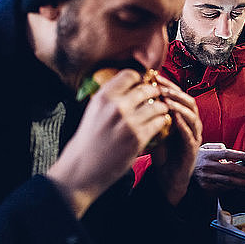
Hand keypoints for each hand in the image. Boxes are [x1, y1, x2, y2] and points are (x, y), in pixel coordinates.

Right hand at [47, 69, 170, 217]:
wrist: (83, 168)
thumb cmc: (88, 140)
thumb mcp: (93, 110)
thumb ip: (110, 97)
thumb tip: (130, 85)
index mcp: (103, 97)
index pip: (129, 74)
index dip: (139, 78)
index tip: (142, 83)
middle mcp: (116, 107)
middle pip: (146, 89)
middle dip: (154, 91)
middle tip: (157, 95)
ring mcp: (128, 123)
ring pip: (156, 106)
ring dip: (161, 107)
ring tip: (162, 109)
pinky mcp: (138, 138)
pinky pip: (158, 123)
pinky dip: (162, 121)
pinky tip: (161, 122)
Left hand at [150, 75, 201, 205]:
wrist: (167, 177)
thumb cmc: (160, 152)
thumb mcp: (153, 128)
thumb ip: (148, 114)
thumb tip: (132, 95)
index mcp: (181, 116)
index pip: (178, 94)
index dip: (168, 85)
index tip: (154, 77)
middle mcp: (190, 123)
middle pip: (189, 101)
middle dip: (175, 92)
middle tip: (161, 87)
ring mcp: (194, 136)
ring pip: (192, 115)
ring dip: (179, 106)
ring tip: (166, 101)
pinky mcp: (193, 149)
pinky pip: (190, 134)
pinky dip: (182, 125)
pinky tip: (173, 119)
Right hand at [193, 143, 244, 192]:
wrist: (179, 171)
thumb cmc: (195, 158)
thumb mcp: (203, 148)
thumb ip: (217, 147)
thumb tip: (229, 150)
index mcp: (208, 154)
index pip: (226, 153)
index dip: (239, 155)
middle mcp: (207, 165)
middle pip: (230, 168)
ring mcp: (206, 177)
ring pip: (228, 180)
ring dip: (242, 181)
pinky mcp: (206, 186)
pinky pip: (222, 187)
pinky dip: (233, 187)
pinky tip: (241, 187)